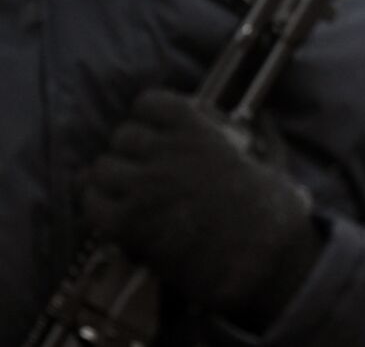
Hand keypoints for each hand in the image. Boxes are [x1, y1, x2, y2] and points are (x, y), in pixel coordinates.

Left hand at [82, 89, 321, 326]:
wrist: (258, 260)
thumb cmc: (272, 213)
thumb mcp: (273, 163)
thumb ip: (264, 138)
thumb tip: (266, 120)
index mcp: (197, 131)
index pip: (149, 103)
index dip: (148, 117)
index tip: (155, 131)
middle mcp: (165, 152)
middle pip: (121, 136)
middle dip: (129, 152)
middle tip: (141, 170)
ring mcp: (143, 186)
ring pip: (101, 169)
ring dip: (110, 180)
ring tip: (125, 195)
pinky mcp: (129, 223)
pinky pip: (91, 204)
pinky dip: (97, 209)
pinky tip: (113, 217)